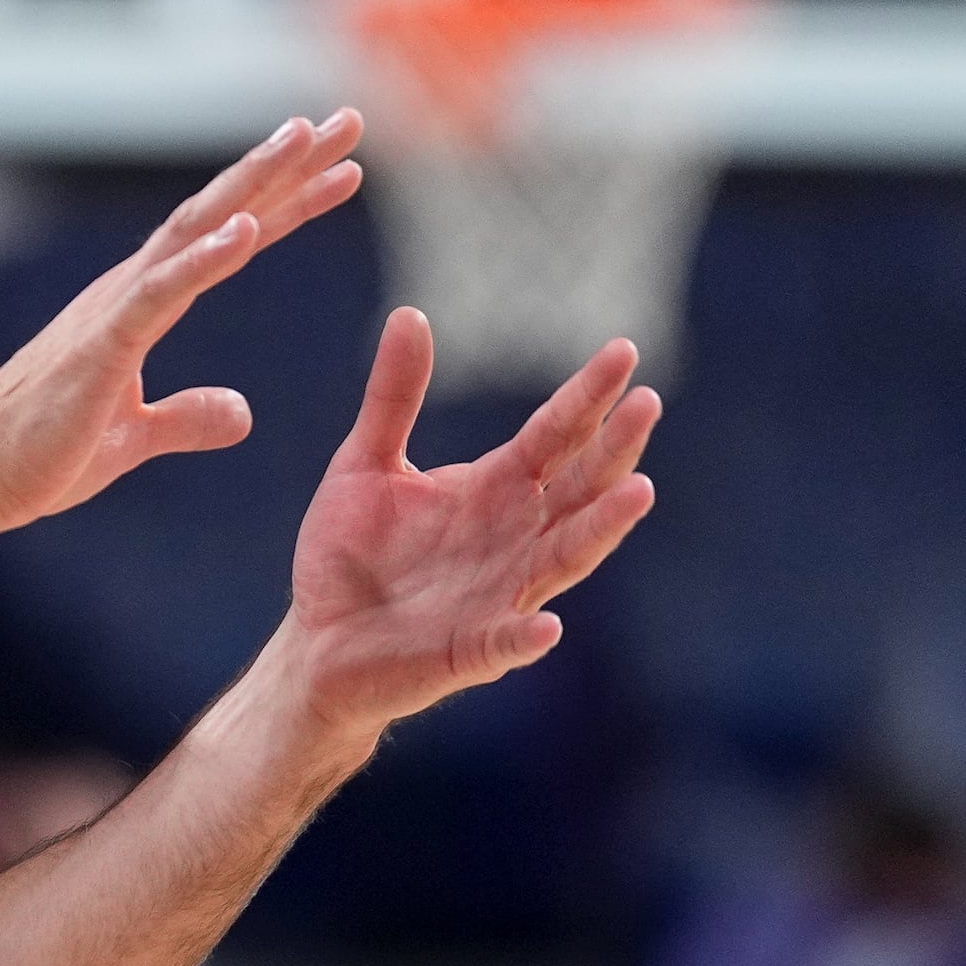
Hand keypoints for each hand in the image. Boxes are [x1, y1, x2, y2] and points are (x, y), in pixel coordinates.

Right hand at [0, 115, 363, 530]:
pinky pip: (158, 294)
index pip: (229, 239)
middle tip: (346, 120)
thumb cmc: (42, 453)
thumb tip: (242, 413)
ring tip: (303, 141)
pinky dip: (202, 260)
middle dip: (286, 166)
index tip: (341, 168)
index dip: (287, 202)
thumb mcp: (135, 438)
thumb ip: (188, 417)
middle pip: (221, 212)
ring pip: (193, 231)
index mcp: (143, 305)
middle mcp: (132, 290)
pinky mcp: (100, 348)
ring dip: (252, 185)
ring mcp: (114, 312)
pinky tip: (243, 232)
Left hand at [272, 309, 658, 747]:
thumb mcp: (365, 461)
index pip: (555, 435)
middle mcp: (514, 538)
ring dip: (602, 528)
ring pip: (565, 558)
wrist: (318, 641)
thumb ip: (393, 396)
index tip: (624, 351)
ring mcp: (499, 597)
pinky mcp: (467, 652)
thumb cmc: (351, 555)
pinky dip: (524, 637)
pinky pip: (502, 644)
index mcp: (495, 489)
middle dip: (614, 449)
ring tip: (640, 492)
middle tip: (648, 402)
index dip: (587, 396)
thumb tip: (410, 314)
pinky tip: (546, 626)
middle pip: (578, 488)